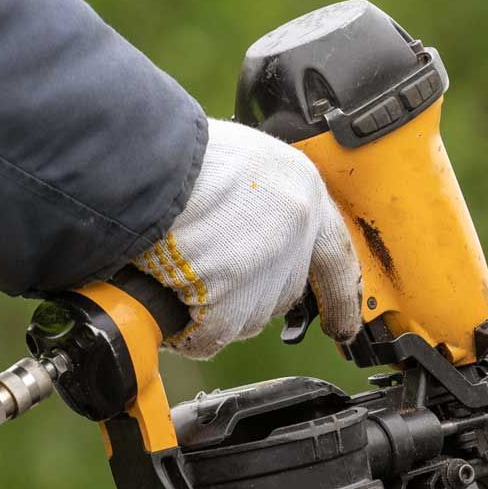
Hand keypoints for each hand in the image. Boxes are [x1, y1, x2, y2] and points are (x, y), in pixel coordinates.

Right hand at [136, 119, 362, 359]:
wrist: (143, 160)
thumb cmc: (176, 152)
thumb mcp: (240, 161)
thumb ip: (260, 199)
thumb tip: (249, 232)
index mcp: (301, 187)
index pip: (336, 255)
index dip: (341, 294)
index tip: (344, 324)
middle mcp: (295, 228)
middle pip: (282, 292)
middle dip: (245, 294)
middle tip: (204, 274)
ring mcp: (265, 266)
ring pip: (246, 318)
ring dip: (210, 309)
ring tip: (174, 270)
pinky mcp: (230, 298)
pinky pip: (211, 336)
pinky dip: (187, 330)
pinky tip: (166, 298)